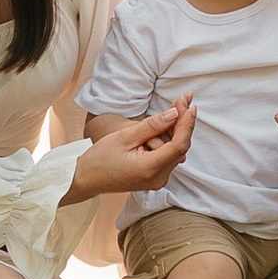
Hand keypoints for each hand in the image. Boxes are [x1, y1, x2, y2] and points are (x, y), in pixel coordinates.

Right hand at [72, 99, 194, 200]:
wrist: (87, 178)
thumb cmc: (101, 158)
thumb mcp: (125, 136)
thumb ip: (152, 125)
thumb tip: (175, 114)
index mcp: (150, 169)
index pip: (179, 145)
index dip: (187, 124)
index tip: (190, 105)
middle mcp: (159, 178)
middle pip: (180, 147)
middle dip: (183, 122)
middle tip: (183, 99)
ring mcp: (158, 180)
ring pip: (176, 150)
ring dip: (176, 129)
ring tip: (176, 106)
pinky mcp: (155, 177)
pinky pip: (168, 155)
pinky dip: (169, 139)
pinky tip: (167, 123)